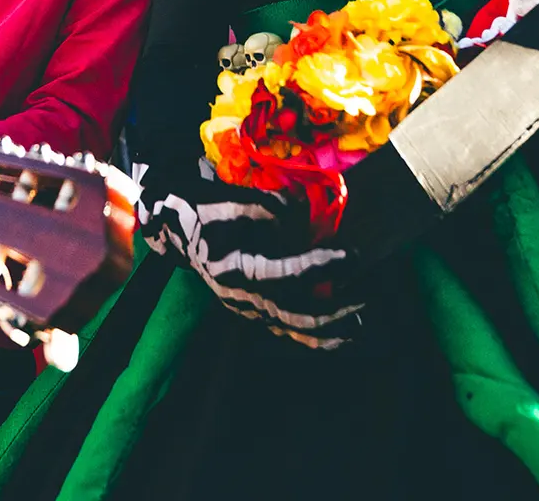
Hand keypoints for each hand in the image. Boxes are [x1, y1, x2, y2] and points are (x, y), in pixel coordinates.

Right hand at [138, 176, 362, 348]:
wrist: (175, 226)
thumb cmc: (206, 209)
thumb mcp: (233, 200)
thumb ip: (269, 208)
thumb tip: (302, 215)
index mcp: (235, 270)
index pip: (288, 274)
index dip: (321, 266)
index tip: (351, 255)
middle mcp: (241, 297)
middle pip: (293, 313)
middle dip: (332, 311)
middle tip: (363, 298)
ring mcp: (244, 307)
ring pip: (289, 329)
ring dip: (326, 331)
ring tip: (358, 327)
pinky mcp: (248, 309)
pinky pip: (282, 328)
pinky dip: (310, 336)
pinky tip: (337, 337)